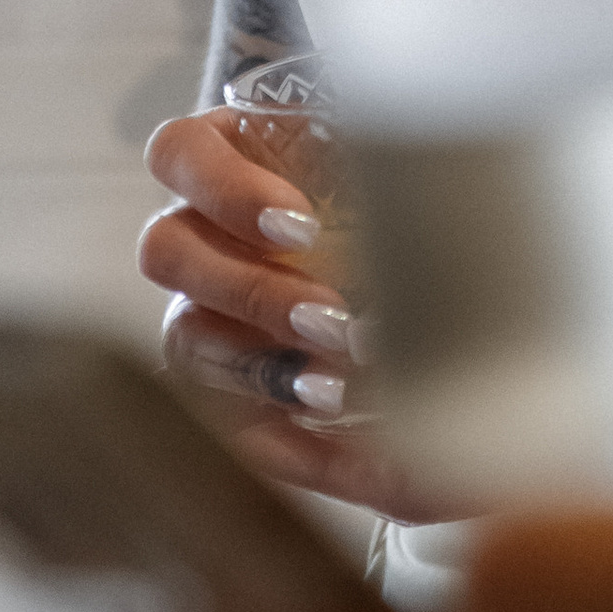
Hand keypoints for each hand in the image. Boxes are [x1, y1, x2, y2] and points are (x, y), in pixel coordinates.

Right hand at [139, 106, 440, 515]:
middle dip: (253, 291)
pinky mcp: (231, 390)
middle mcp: (201, 233)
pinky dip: (297, 445)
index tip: (302, 225)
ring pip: (187, 338)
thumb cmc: (409, 184)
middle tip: (333, 316)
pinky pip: (235, 427)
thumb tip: (441, 176)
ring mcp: (203, 310)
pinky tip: (360, 458)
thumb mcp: (404, 161)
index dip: (227, 190)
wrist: (445, 270)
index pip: (181, 153)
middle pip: (167, 251)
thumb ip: (400, 158)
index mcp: (231, 153)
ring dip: (263, 367)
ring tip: (341, 390)